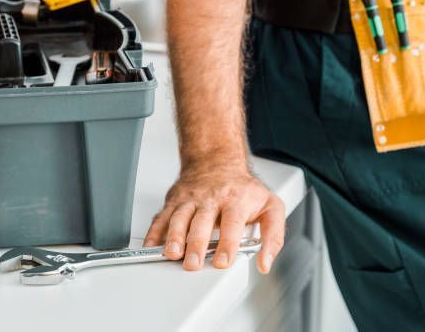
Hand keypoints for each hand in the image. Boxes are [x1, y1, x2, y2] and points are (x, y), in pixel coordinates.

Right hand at [143, 164, 285, 273]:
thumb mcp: (271, 207)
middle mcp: (211, 198)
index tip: (222, 261)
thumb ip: (273, 236)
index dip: (227, 244)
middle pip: (201, 222)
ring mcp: (191, 199)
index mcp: (236, 200)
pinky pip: (162, 217)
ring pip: (179, 217)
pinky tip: (151, 246)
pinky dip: (154, 232)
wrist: (217, 162)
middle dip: (195, 244)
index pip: (232, 223)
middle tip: (193, 263)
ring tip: (171, 253)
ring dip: (173, 236)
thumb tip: (265, 262)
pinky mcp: (175, 201)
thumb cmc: (243, 190)